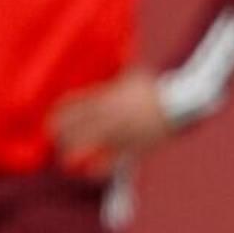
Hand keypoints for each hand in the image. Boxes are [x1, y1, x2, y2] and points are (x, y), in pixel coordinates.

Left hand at [47, 70, 174, 172]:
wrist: (181, 103)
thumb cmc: (157, 88)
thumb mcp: (134, 76)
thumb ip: (116, 77)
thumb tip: (109, 59)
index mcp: (109, 98)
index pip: (75, 105)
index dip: (60, 112)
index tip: (52, 118)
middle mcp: (112, 116)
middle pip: (78, 126)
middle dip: (62, 133)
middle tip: (55, 138)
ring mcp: (122, 132)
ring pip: (92, 144)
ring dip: (76, 151)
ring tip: (65, 157)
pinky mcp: (135, 146)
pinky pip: (114, 160)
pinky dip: (100, 168)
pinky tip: (89, 172)